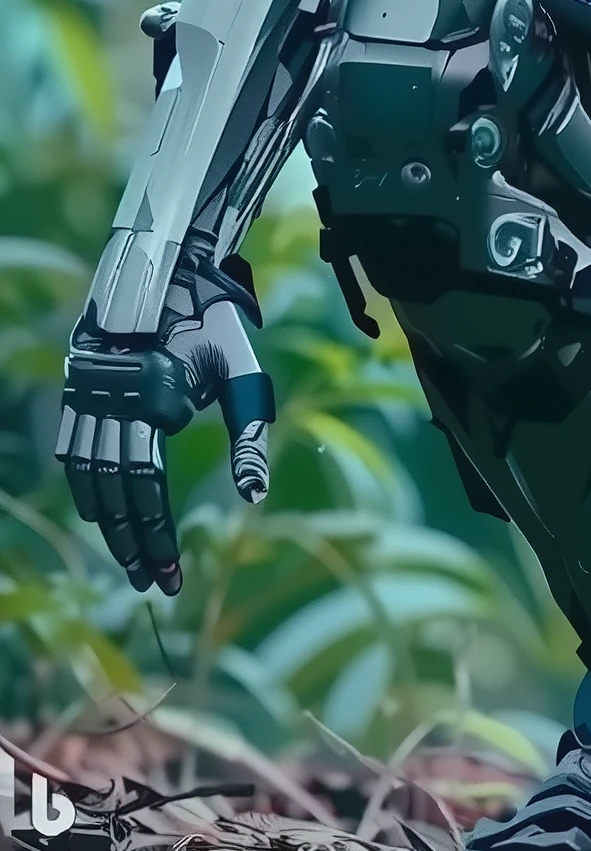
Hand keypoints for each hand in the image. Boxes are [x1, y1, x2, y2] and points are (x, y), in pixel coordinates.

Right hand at [57, 296, 274, 593]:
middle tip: (153, 582)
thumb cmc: (217, 323)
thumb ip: (249, 435)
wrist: (174, 268)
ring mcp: (87, 396)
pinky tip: (103, 513)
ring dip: (108, 522)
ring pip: (88, 477)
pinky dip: (87, 485)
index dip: (156, 536)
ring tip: (132, 559)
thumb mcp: (243, 372)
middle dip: (133, 542)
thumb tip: (255, 495)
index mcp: (148, 401)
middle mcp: (109, 403)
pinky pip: (75, 451)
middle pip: (114, 492)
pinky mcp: (78, 388)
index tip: (170, 575)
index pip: (146, 489)